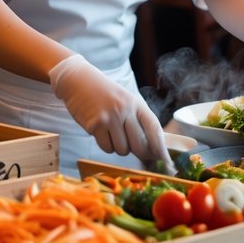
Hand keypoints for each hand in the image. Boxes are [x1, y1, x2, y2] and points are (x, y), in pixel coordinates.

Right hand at [49, 54, 168, 161]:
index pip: (154, 128)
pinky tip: (100, 131)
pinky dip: (105, 144)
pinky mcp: (95, 125)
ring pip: (122, 149)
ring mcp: (110, 117)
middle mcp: (125, 109)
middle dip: (138, 152)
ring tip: (110, 131)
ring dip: (117, 146)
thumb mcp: (125, 100)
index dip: (161, 147)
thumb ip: (136, 119)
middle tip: (132, 148)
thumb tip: (149, 147)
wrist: (78, 80)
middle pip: (140, 145)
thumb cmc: (103, 93)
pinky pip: (107, 148)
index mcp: (136, 103)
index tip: (165, 161)